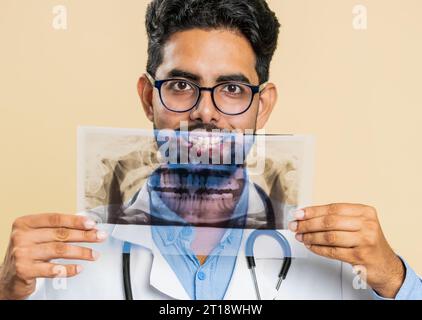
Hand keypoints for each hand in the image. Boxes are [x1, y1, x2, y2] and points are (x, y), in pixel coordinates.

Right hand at [0, 213, 107, 299]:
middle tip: (100, 237)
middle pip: (60, 234)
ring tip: (94, 254)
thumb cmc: (28, 253)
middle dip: (84, 235)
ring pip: (59, 250)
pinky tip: (78, 268)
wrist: (9, 277)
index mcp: (26, 223)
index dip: (75, 220)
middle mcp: (22, 236)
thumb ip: (56, 230)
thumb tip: (87, 226)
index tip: (92, 224)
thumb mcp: (37, 237)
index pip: (55, 218)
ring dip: (81, 252)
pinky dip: (68, 269)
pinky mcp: (24, 270)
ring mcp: (22, 253)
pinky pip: (52, 269)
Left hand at [289, 203, 404, 297]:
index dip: (313, 211)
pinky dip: (318, 248)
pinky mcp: (360, 256)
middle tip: (295, 226)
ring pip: (329, 236)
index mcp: (365, 211)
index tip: (299, 214)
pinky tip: (311, 246)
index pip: (333, 208)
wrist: (385, 265)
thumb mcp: (358, 225)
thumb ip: (336, 218)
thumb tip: (306, 215)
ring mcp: (365, 240)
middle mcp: (367, 224)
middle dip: (308, 224)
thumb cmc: (367, 243)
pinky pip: (332, 251)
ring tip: (301, 237)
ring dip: (310, 237)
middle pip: (330, 221)